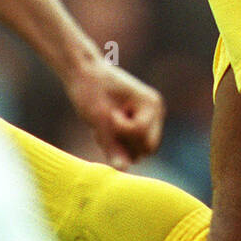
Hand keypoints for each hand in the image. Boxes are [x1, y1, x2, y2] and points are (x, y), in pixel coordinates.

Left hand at [64, 55, 164, 169]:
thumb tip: (123, 169)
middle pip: (147, 147)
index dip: (121, 131)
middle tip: (102, 127)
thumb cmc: (90, 90)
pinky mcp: (139, 121)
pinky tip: (104, 127)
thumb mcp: (98, 119)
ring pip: (139, 149)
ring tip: (101, 127)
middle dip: (123, 143)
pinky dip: (117, 141)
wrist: (83, 71)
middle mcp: (156, 111)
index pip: (142, 136)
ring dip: (119, 144)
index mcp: (151, 104)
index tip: (106, 116)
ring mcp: (149, 116)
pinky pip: (132, 145)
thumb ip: (112, 145)